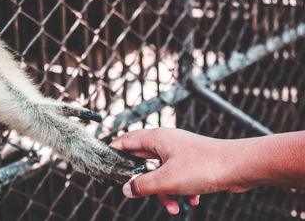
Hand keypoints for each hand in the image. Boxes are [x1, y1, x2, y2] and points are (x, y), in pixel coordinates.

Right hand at [110, 128, 236, 213]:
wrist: (240, 166)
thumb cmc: (203, 167)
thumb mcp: (167, 180)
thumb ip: (143, 185)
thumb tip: (126, 188)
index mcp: (156, 138)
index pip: (127, 140)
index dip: (115, 150)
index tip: (105, 162)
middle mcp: (167, 142)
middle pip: (144, 160)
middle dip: (143, 181)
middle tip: (137, 192)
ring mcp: (180, 152)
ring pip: (162, 173)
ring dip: (164, 191)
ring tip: (173, 207)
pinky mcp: (192, 162)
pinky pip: (178, 177)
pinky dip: (180, 190)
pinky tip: (191, 200)